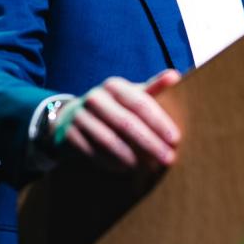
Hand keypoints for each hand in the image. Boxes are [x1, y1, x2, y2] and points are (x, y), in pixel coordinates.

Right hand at [51, 70, 181, 171]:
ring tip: (149, 167)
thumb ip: (153, 87)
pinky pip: (93, 152)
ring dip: (131, 156)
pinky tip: (126, 169)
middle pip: (126, 123)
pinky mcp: (68, 135)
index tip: (175, 139)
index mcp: (114, 86)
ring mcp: (79, 117)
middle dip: (150, 143)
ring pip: (109, 140)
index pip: (140, 104)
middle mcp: (95, 98)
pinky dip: (111, 162)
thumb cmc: (114, 106)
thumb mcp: (131, 94)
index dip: (159, 122)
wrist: (72, 115)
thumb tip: (175, 75)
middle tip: (168, 159)